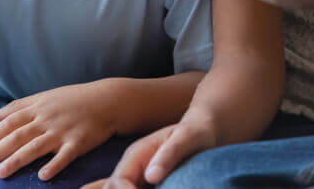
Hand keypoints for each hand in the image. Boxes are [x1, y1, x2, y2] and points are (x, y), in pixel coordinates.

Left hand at [0, 81, 115, 180]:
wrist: (109, 100)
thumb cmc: (76, 99)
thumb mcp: (46, 96)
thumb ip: (20, 106)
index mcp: (39, 108)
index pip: (10, 123)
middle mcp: (48, 119)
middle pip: (18, 136)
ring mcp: (63, 131)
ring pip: (35, 147)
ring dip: (16, 160)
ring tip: (0, 173)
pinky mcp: (79, 142)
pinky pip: (64, 155)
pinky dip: (53, 165)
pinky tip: (42, 176)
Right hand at [90, 114, 217, 187]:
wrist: (201, 131)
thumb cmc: (195, 133)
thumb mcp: (185, 139)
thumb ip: (169, 155)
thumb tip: (150, 177)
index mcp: (136, 154)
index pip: (119, 180)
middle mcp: (131, 166)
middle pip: (112, 188)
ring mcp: (135, 177)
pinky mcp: (143, 185)